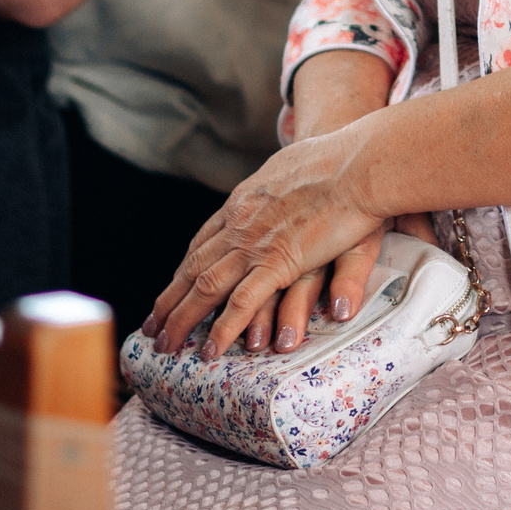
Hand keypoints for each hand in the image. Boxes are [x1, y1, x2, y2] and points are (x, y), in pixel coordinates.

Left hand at [140, 116, 396, 356]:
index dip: (186, 268)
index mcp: (245, 200)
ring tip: (165, 346)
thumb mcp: (296, 165)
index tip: (174, 286)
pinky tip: (210, 351)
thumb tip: (277, 185)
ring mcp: (256, 244)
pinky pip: (241, 304)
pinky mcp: (278, 263)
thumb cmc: (340, 159)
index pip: (205, 239)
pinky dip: (222, 329)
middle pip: (195, 267)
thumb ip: (280, 184)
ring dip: (181, 319)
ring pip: (205, 288)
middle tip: (152, 326)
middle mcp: (241, 223)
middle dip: (170, 299)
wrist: (359, 160)